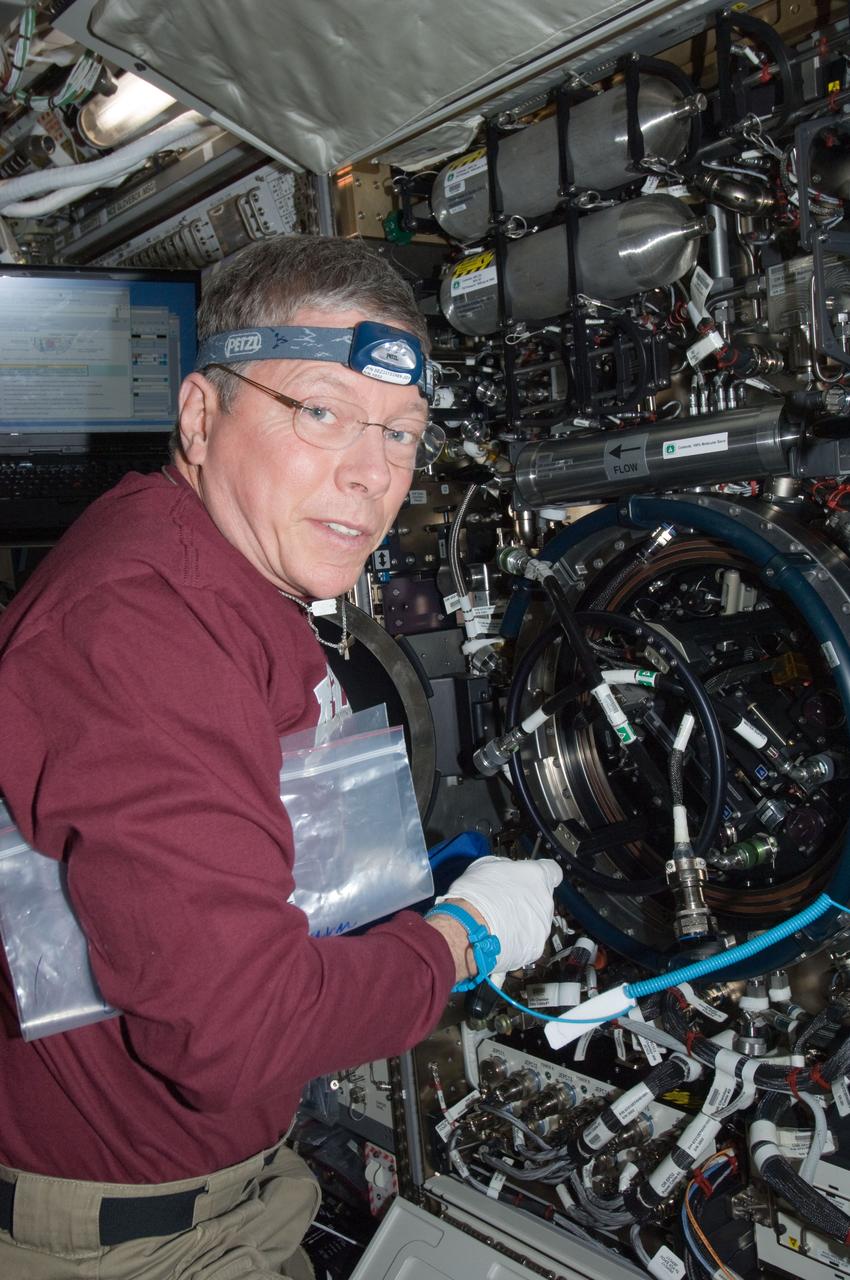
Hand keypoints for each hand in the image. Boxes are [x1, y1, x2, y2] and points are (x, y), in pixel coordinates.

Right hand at [438, 856, 562, 975]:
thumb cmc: (476, 894)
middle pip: (541, 898)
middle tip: (504, 903)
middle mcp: (545, 901)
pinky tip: (500, 938)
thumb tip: (508, 871)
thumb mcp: (486, 865)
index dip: (542, 875)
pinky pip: (528, 941)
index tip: (532, 879)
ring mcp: (542, 926)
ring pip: (535, 921)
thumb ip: (507, 867)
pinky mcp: (535, 948)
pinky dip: (518, 940)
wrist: (469, 928)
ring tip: (499, 923)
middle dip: (526, 900)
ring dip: (522, 921)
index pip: (553, 871)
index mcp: (537, 876)